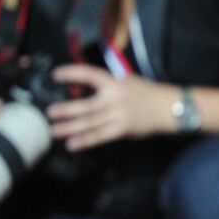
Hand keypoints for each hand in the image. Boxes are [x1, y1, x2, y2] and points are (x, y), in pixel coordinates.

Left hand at [46, 64, 176, 151]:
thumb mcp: (127, 82)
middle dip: (66, 110)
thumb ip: (108, 86)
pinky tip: (72, 144)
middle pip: (86, 106)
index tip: (56, 75)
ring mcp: (118, 115)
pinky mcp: (122, 129)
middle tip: (49, 113)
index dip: (72, 73)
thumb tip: (85, 92)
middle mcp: (114, 98)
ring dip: (70, 127)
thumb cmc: (147, 93)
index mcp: (115, 82)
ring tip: (54, 131)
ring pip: (90, 123)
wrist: (169, 107)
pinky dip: (85, 141)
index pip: (90, 74)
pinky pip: (100, 136)